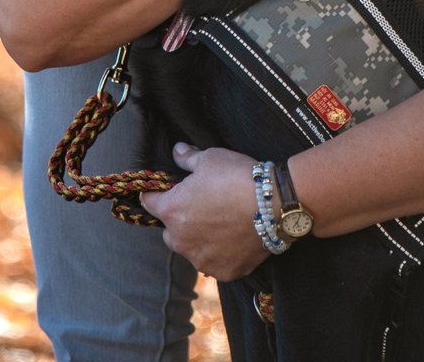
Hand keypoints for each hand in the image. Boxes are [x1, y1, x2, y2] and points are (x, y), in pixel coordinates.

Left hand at [139, 144, 266, 280]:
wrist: (274, 204)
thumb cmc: (236, 177)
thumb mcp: (210, 158)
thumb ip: (188, 158)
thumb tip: (177, 151)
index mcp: (172, 211)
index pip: (149, 202)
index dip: (157, 193)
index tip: (166, 189)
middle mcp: (181, 241)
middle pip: (170, 231)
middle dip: (180, 220)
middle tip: (202, 205)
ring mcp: (202, 260)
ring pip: (192, 249)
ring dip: (199, 239)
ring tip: (222, 223)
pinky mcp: (224, 272)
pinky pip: (214, 262)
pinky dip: (220, 252)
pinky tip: (234, 237)